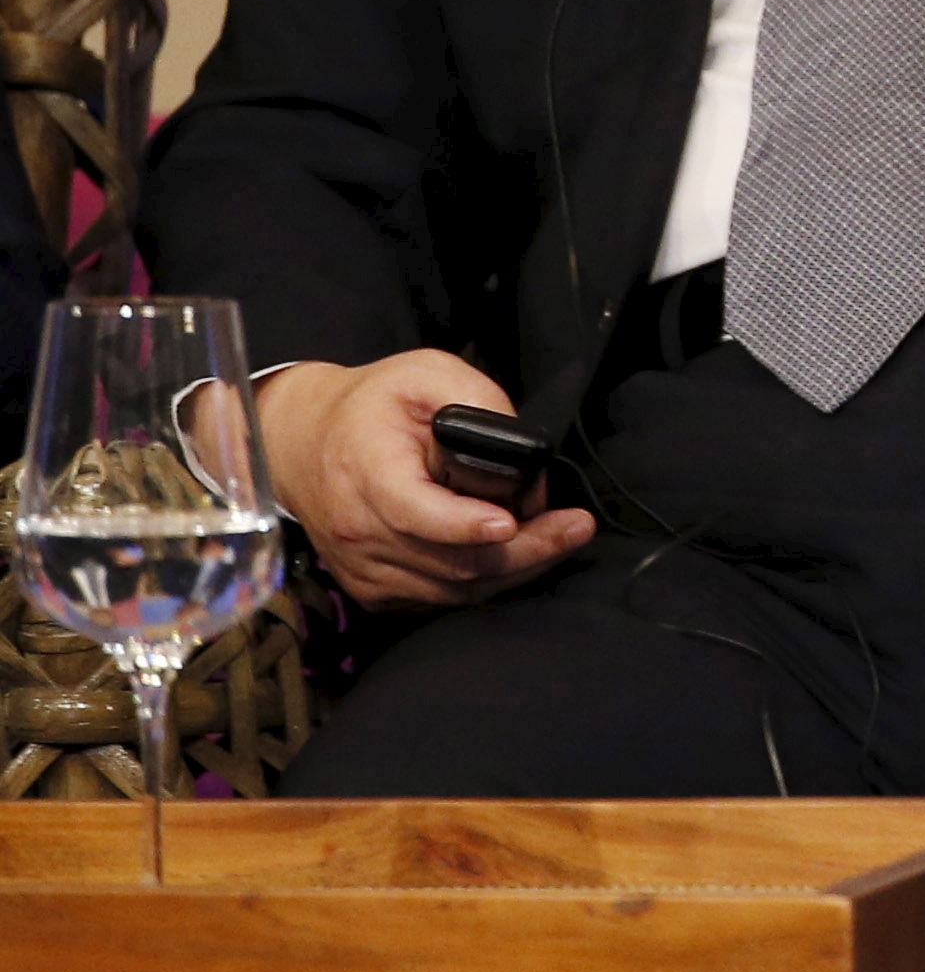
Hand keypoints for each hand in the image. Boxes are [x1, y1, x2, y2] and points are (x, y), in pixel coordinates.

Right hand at [256, 350, 595, 609]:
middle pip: (450, 560)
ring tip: (561, 538)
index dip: (465, 523)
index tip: (511, 520)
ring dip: (515, 569)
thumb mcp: (424, 373)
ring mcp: (363, 565)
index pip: (415, 512)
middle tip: (575, 529)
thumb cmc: (372, 406)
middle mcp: (358, 529)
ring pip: (453, 588)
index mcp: (364, 472)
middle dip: (524, 549)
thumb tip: (519, 441)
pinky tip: (520, 556)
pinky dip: (485, 583)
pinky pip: (439, 598)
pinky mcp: (372, 587)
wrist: (303, 443)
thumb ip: (475, 399)